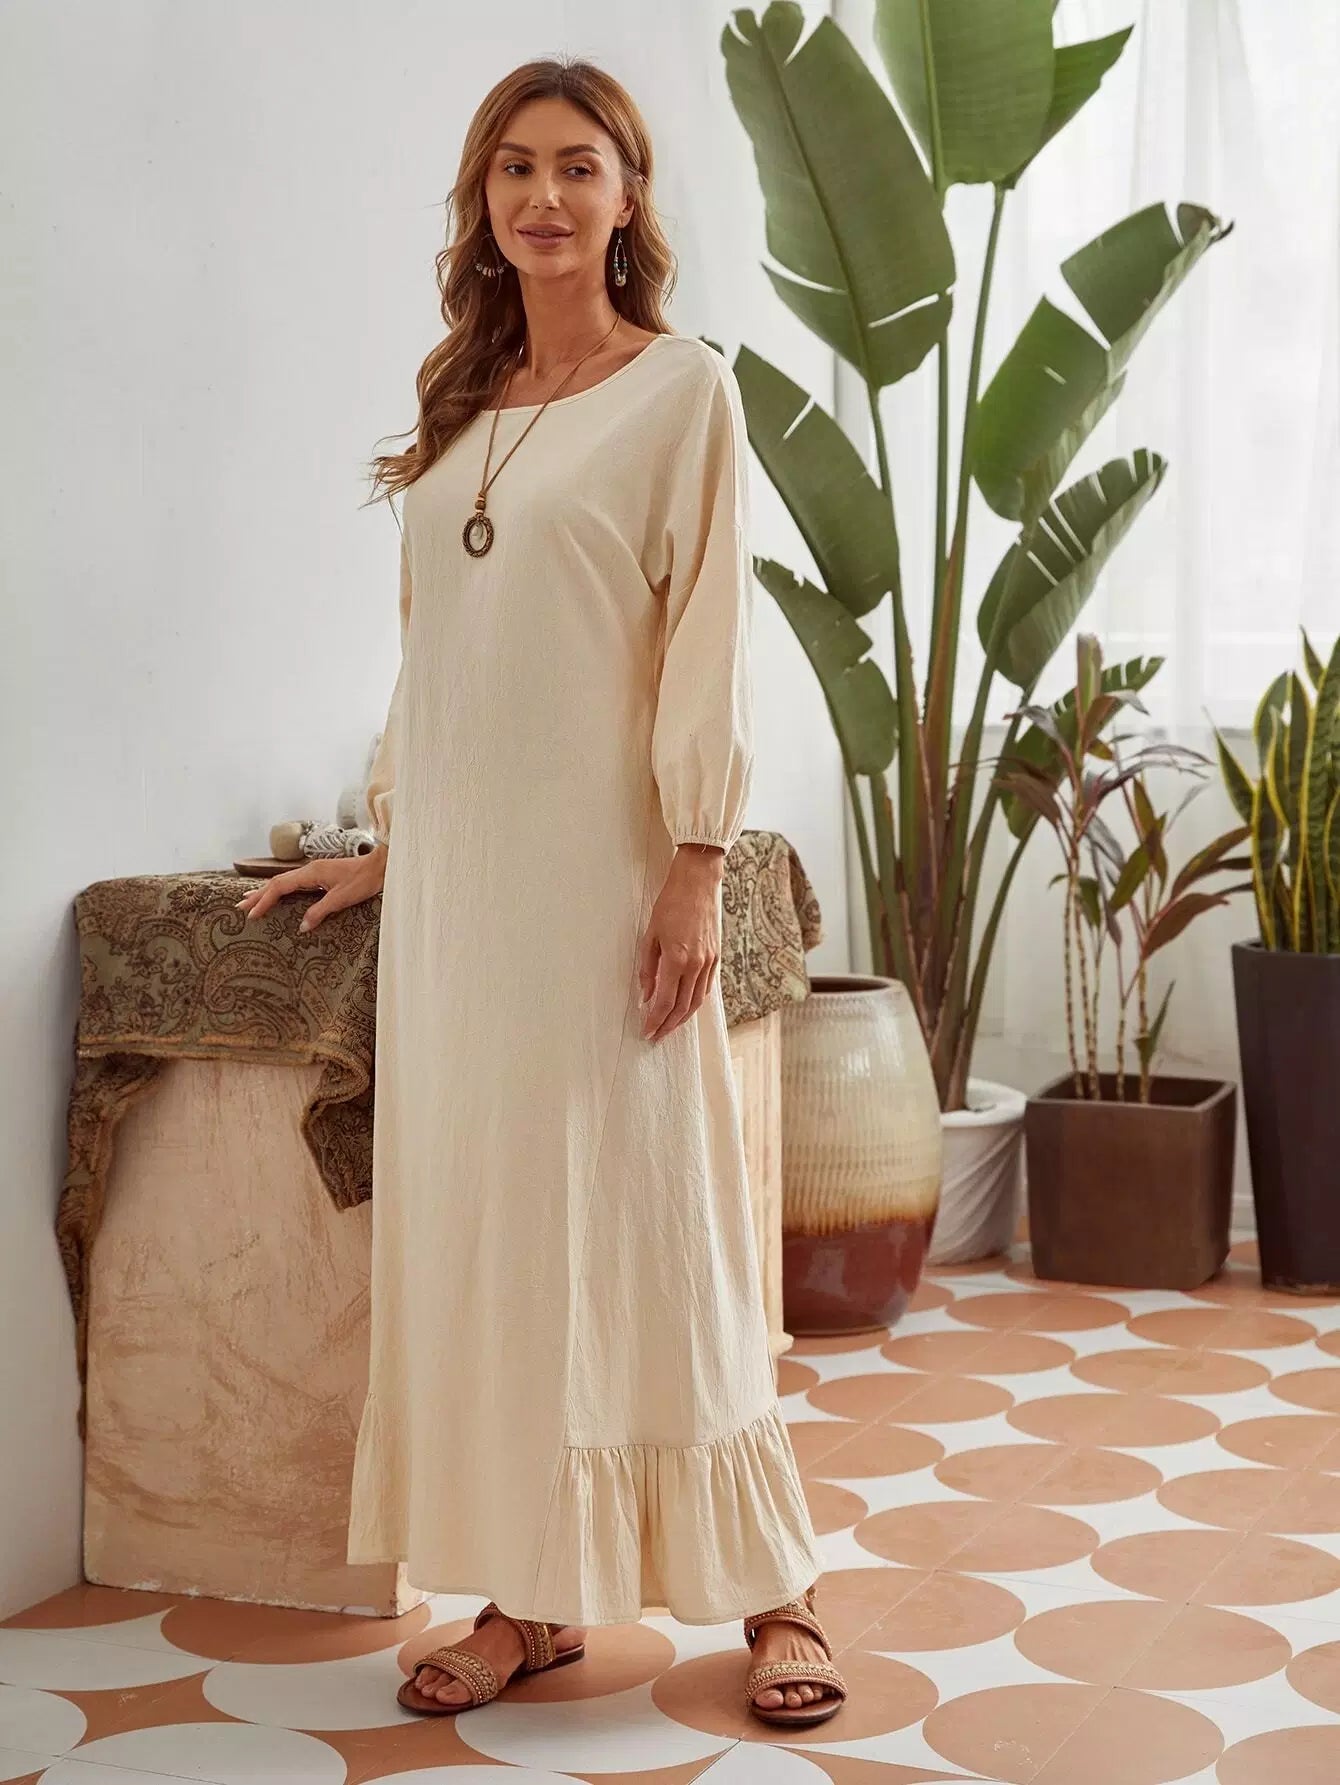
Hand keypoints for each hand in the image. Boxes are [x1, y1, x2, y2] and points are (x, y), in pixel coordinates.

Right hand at [233, 847, 387, 932]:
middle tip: (239, 906)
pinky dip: (281, 889)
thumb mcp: (341, 899)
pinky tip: (279, 894)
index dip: (264, 900)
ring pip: (284, 881)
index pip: (279, 887)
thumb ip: (320, 911)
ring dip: (267, 891)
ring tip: (251, 899)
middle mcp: (309, 869)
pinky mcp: (321, 875)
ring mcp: (315, 871)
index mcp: (311, 873)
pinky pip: (294, 882)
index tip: (251, 913)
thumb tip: (302, 927)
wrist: (381, 866)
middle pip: (277, 882)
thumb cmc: (364, 880)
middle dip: (258, 894)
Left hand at [638, 845, 724, 1041]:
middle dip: (668, 1025)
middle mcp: (696, 965)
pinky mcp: (716, 957)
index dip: (654, 1020)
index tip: (646, 1031)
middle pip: (682, 1007)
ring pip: (696, 1002)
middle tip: (655, 1036)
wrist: (698, 883)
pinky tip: (685, 1008)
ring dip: (682, 1018)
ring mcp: (709, 962)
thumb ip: (647, 968)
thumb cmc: (670, 904)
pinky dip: (695, 1003)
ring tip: (669, 1026)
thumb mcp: (650, 935)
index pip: (665, 1001)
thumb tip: (645, 994)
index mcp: (677, 959)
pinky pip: (705, 989)